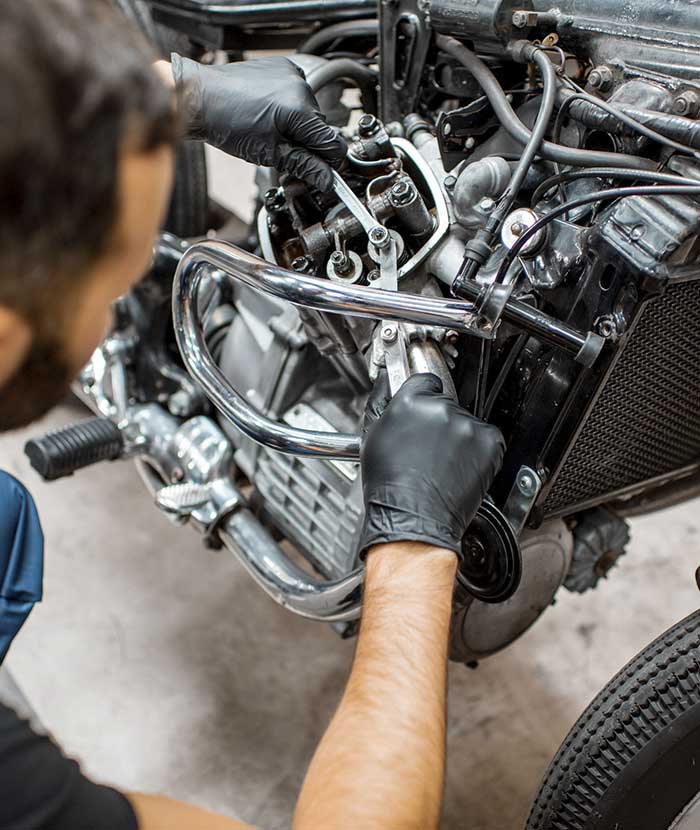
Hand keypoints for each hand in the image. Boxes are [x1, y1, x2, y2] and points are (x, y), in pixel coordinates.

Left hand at [171, 55, 346, 190]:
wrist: (201, 97)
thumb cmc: (226, 123)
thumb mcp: (269, 153)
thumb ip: (303, 166)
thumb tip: (326, 179)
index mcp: (299, 109)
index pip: (332, 143)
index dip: (327, 163)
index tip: (319, 173)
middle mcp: (300, 86)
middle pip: (321, 128)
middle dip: (308, 144)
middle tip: (284, 154)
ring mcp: (292, 73)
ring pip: (310, 112)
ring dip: (298, 126)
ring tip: (272, 131)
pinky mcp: (284, 67)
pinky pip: (298, 94)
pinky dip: (290, 107)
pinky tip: (270, 113)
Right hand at [359, 373, 504, 556]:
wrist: (413, 519)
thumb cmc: (390, 485)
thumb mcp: (373, 436)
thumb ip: (383, 400)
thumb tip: (389, 378)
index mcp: (411, 401)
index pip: (425, 381)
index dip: (423, 398)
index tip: (422, 412)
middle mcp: (441, 408)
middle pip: (445, 403)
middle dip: (438, 422)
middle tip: (427, 448)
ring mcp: (467, 425)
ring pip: (465, 422)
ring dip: (457, 437)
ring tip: (441, 462)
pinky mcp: (488, 443)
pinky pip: (486, 438)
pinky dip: (477, 451)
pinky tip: (458, 466)